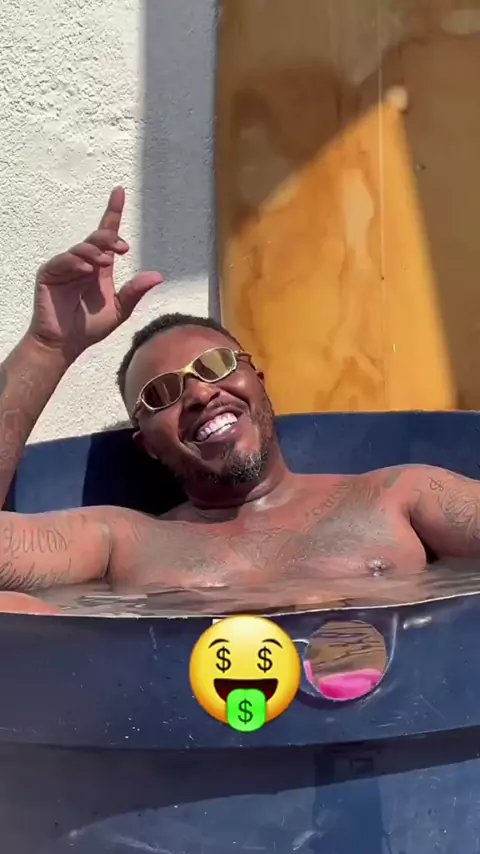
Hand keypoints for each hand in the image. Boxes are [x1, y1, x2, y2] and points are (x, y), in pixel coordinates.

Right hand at [29, 187, 163, 358]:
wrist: (66, 344)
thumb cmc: (90, 328)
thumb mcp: (119, 309)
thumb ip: (135, 292)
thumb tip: (158, 276)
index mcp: (100, 267)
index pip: (107, 234)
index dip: (113, 212)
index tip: (120, 191)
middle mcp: (83, 262)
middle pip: (98, 237)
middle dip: (110, 238)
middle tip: (122, 248)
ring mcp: (65, 266)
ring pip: (82, 247)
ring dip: (96, 251)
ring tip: (105, 263)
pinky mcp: (50, 273)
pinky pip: (63, 260)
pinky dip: (76, 261)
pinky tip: (87, 269)